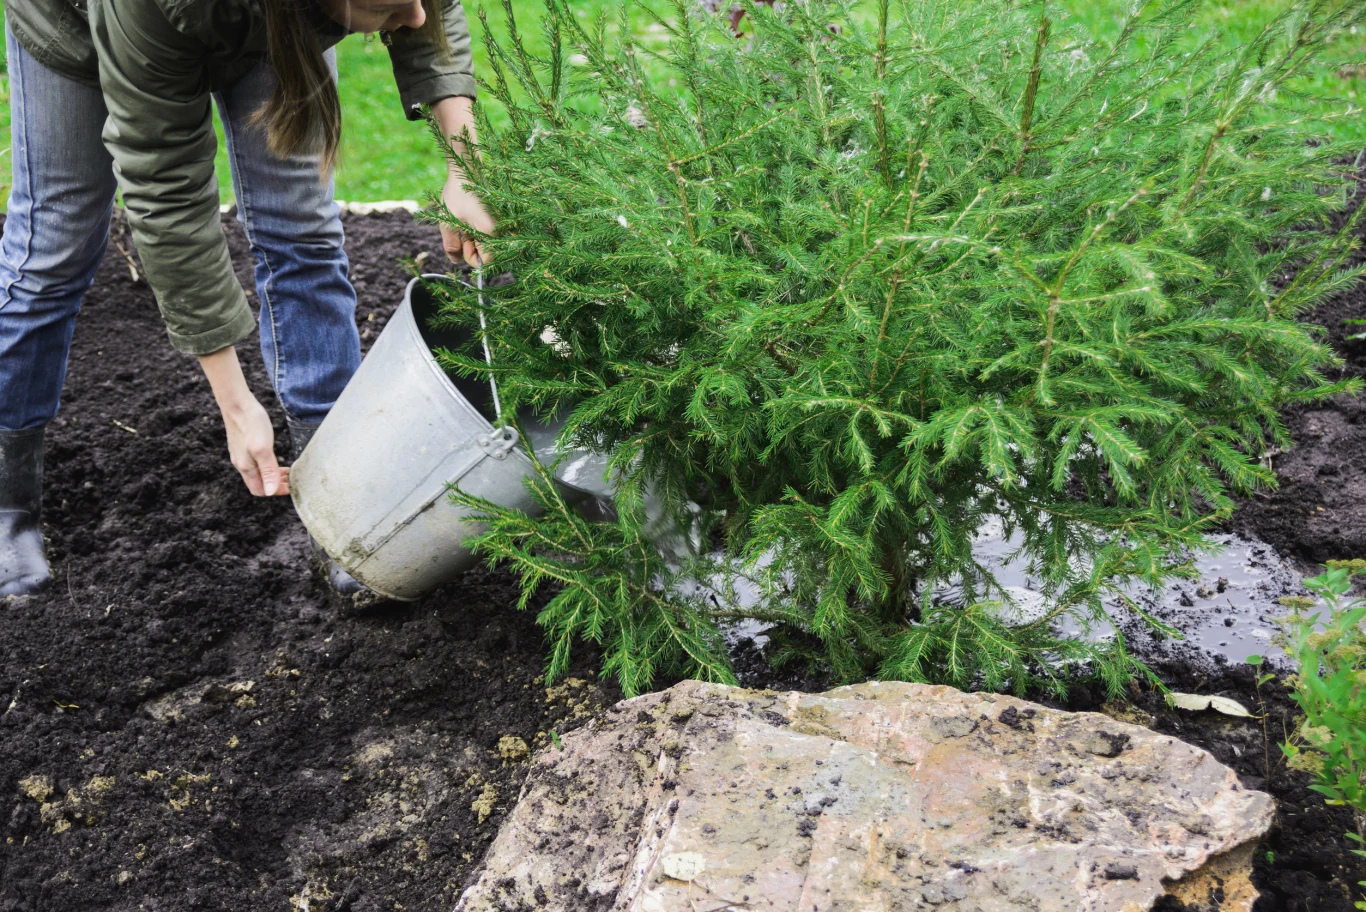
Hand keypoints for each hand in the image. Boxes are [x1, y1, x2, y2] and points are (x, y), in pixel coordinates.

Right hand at [197, 345, 289, 496]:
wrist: (238, 403)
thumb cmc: (251, 424)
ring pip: (258, 473)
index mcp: (245, 467)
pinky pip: (257, 463)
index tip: (292, 486)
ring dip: (273, 476)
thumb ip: (268, 470)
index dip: (276, 491)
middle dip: (276, 485)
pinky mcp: (244, 446)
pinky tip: (277, 460)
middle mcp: (242, 464)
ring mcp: (242, 455)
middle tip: (293, 480)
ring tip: (289, 471)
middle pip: (259, 484)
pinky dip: (269, 466)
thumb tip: (271, 492)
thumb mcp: (263, 449)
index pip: (260, 490)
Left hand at [441, 173, 495, 268]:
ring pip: (486, 244)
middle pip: (487, 254)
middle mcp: (500, 231)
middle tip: (462, 231)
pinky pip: (488, 235)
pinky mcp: (496, 220)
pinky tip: (470, 219)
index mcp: (490, 233)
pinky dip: (476, 231)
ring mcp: (499, 225)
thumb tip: (455, 261)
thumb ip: (451, 245)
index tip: (462, 243)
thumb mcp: (447, 222)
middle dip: (471, 248)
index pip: (486, 262)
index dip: (471, 258)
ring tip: (464, 222)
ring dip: (472, 239)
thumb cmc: (457, 194)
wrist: (468, 169)